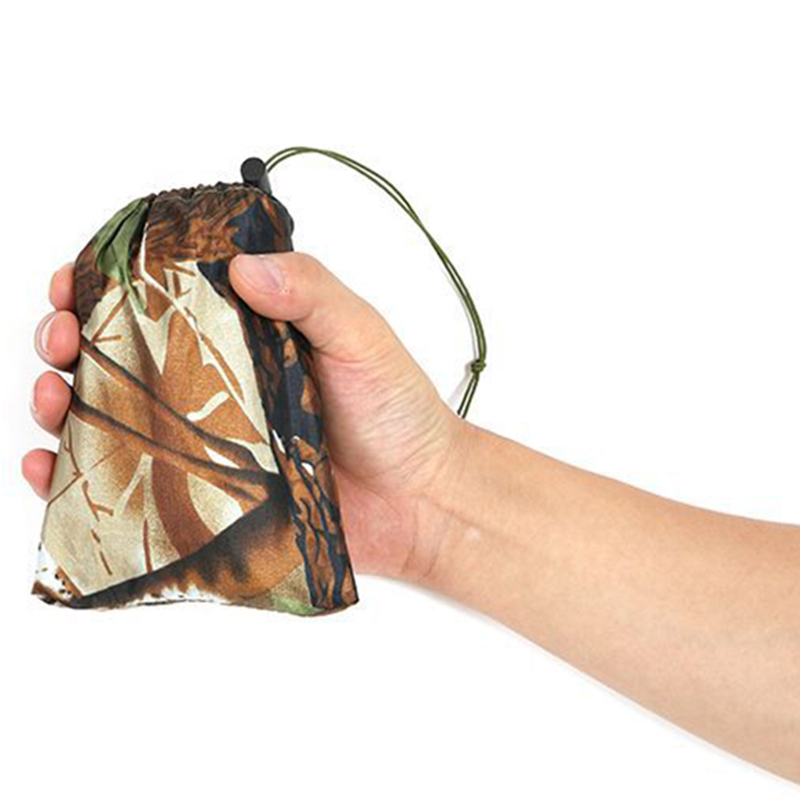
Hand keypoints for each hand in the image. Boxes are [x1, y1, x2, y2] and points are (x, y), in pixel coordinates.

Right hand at [23, 254, 471, 580]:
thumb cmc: (398, 415)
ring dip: (60, 401)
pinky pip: (127, 490)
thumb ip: (312, 293)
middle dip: (69, 338)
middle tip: (57, 335)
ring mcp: (204, 446)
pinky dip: (76, 478)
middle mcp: (215, 389)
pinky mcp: (204, 501)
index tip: (76, 278)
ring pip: (108, 418)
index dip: (109, 286)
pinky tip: (49, 464)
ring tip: (49, 393)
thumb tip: (245, 264)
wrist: (420, 501)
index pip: (161, 301)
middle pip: (118, 356)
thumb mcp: (362, 337)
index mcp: (244, 338)